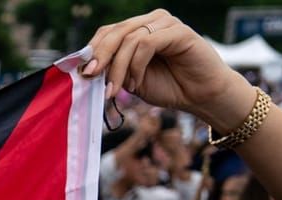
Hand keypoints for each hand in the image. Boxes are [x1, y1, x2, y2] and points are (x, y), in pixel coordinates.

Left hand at [80, 11, 253, 127]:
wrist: (199, 95)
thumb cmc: (167, 86)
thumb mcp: (129, 79)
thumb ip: (111, 70)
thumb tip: (85, 68)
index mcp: (138, 30)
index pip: (107, 32)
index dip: (91, 51)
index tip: (82, 73)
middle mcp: (151, 21)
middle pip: (115, 32)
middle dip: (99, 57)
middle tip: (91, 77)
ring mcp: (166, 24)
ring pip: (129, 39)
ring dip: (118, 68)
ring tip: (117, 90)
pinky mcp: (179, 31)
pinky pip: (147, 43)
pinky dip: (136, 66)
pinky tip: (135, 83)